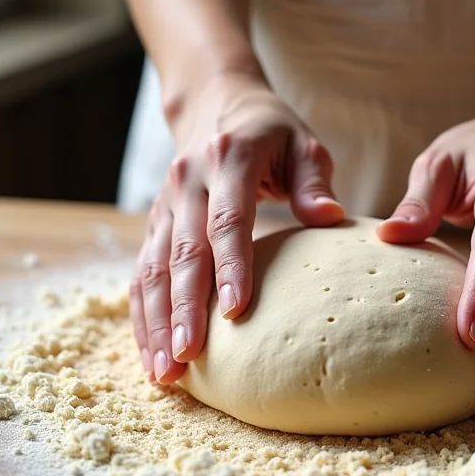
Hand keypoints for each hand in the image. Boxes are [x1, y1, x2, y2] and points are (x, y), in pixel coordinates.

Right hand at [130, 73, 343, 384]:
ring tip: (164, 371)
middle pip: (183, 253)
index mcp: (228, 160)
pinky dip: (143, 313)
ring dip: (155, 320)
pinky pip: (142, 271)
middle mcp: (188, 183)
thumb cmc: (272, 131)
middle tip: (187, 359)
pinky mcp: (156, 222)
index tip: (236, 311)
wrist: (216, 104)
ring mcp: (166, 204)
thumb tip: (331, 217)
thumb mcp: (303, 143)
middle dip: (184, 309)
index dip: (230, 266)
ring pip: (153, 268)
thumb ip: (313, 181)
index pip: (228, 220)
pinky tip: (150, 350)